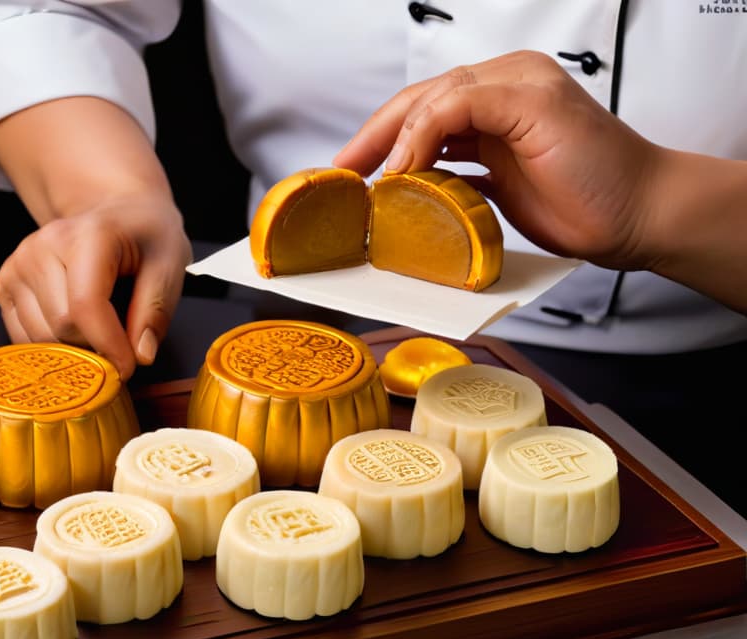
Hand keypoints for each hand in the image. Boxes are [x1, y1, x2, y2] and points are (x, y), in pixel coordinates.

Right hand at [0, 195, 190, 380]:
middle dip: (95, 347)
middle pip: (62, 327)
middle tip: (120, 340)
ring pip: (39, 338)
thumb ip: (156, 310)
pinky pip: (22, 338)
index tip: (129, 367)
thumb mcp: (170, 263)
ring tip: (99, 326)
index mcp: (87, 235)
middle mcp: (42, 246)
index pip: (86, 306)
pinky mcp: (5, 283)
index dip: (108, 346)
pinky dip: (51, 345)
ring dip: (73, 348)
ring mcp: (18, 264)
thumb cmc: (144, 236)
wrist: (115, 212)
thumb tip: (140, 355)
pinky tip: (75, 327)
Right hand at [333, 50, 660, 272]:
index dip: (400, 131)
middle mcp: (498, 103)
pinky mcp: (498, 173)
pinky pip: (447, 169)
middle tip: (343, 168)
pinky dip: (419, 179)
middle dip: (377, 138)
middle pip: (420, 112)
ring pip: (428, 139)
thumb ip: (469, 107)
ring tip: (361, 182)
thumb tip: (411, 143)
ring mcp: (497, 139)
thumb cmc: (604, 168)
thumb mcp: (537, 114)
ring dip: (392, 159)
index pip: (433, 97)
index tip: (384, 173)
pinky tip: (400, 192)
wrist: (640, 215)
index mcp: (507, 80)